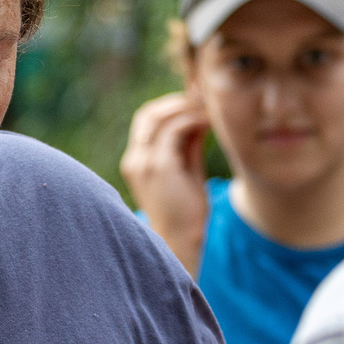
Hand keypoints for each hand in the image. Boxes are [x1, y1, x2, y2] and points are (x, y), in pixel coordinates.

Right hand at [121, 92, 211, 275]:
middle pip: (148, 113)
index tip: (195, 105)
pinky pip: (174, 130)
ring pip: (159, 116)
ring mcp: (144, 162)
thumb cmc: (186, 213)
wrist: (181, 242)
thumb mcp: (187, 173)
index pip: (146, 121)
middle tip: (203, 101)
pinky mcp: (159, 166)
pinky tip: (208, 121)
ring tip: (207, 109)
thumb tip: (199, 119)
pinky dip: (191, 120)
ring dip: (185, 108)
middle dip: (175, 102)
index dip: (169, 107)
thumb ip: (189, 146)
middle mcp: (135, 159)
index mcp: (137, 162)